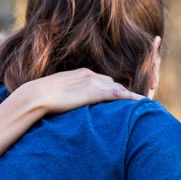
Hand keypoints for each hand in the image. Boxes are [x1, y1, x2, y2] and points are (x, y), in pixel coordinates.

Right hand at [13, 68, 143, 115]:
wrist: (37, 95)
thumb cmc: (41, 97)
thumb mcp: (58, 93)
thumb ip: (69, 95)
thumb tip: (69, 104)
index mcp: (82, 74)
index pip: (104, 81)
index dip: (114, 90)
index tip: (122, 97)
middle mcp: (91, 75)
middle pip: (115, 84)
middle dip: (125, 93)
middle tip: (138, 102)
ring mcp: (94, 82)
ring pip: (119, 89)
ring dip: (131, 97)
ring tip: (144, 106)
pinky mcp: (95, 91)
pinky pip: (119, 95)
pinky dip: (131, 99)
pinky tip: (142, 104)